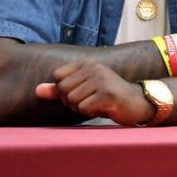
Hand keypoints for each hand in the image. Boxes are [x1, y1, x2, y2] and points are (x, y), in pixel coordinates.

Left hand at [35, 60, 153, 125]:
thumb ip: (60, 90)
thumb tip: (37, 90)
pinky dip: (91, 113)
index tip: (82, 93)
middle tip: (90, 102)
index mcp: (87, 63)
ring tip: (98, 105)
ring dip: (82, 109)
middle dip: (72, 102)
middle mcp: (94, 67)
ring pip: (73, 100)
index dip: (65, 91)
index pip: (58, 77)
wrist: (138, 103)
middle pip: (63, 90)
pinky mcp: (107, 94)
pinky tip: (104, 109)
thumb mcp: (84, 90)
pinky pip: (84, 108)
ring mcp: (101, 79)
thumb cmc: (108, 97)